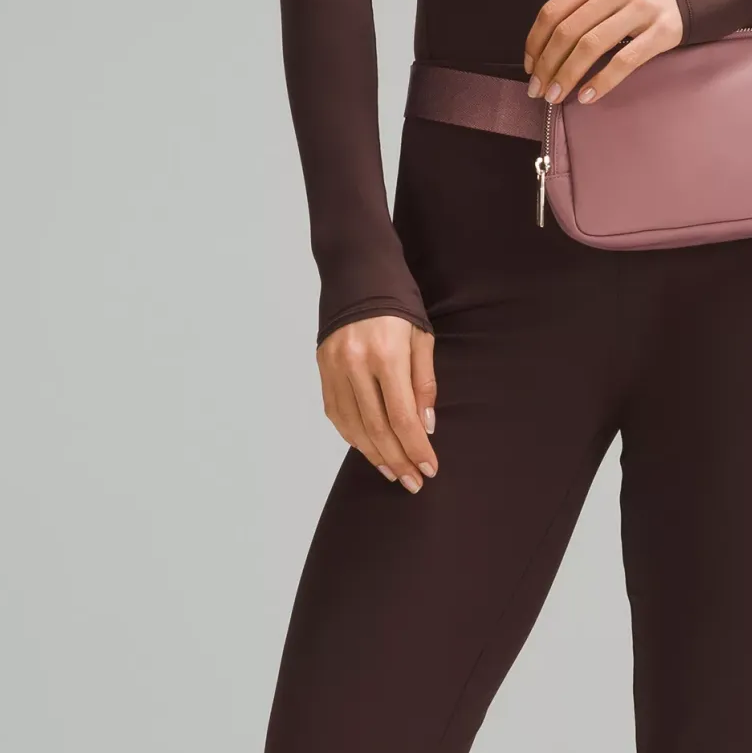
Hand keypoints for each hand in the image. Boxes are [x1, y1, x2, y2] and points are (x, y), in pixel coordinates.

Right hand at [317, 315, 438, 491]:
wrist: (357, 270)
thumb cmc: (398, 301)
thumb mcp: (421, 337)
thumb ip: (424, 383)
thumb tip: (425, 427)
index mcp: (386, 354)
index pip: (402, 416)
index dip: (416, 448)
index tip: (429, 469)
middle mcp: (355, 364)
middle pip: (376, 428)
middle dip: (398, 459)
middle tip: (413, 482)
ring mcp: (334, 367)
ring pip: (353, 426)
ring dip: (374, 454)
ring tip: (393, 471)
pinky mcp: (322, 367)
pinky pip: (336, 412)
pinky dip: (352, 435)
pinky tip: (368, 448)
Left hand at [523, 0, 681, 105]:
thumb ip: (584, 1)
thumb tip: (546, 45)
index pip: (554, 10)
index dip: (535, 42)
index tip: (530, 66)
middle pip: (568, 31)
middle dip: (547, 65)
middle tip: (538, 90)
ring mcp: (641, 9)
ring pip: (591, 46)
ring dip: (567, 76)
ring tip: (555, 96)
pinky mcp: (662, 32)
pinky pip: (624, 61)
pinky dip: (601, 81)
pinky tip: (587, 96)